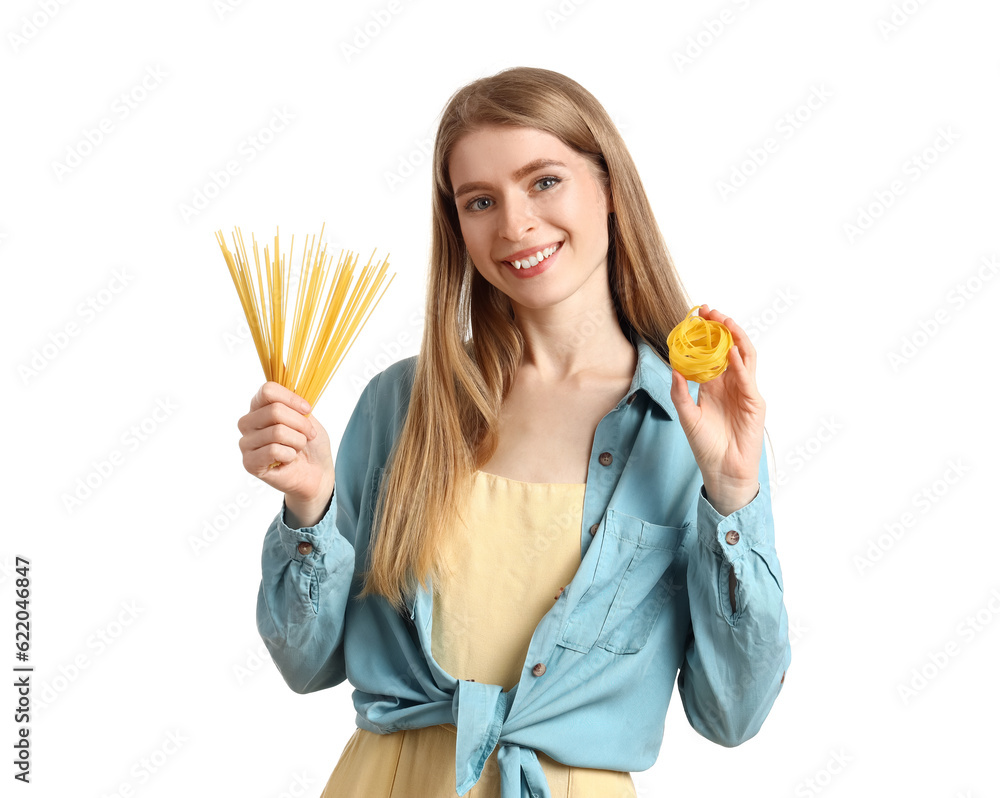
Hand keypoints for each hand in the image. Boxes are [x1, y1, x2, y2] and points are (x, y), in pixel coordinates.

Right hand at [237, 382, 334, 521]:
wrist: (317, 473)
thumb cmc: (310, 443)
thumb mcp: (306, 414)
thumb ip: (292, 393)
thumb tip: (285, 361)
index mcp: (259, 406)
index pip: (268, 390)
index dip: (292, 399)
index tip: (308, 409)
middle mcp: (247, 422)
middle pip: (274, 410)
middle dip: (300, 423)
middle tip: (309, 434)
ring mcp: (246, 443)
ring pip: (277, 431)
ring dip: (298, 441)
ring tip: (298, 448)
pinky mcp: (249, 463)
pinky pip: (274, 450)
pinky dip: (290, 455)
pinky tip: (289, 460)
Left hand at [669, 305, 764, 514]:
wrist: (723, 471)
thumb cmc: (706, 446)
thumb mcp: (687, 417)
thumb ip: (680, 393)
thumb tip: (674, 369)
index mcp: (714, 386)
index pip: (712, 353)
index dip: (706, 335)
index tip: (695, 317)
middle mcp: (731, 384)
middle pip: (730, 348)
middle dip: (722, 328)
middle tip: (709, 310)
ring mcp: (745, 391)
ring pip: (744, 357)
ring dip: (736, 338)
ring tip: (724, 321)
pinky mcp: (755, 402)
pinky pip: (748, 377)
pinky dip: (741, 363)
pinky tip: (732, 351)